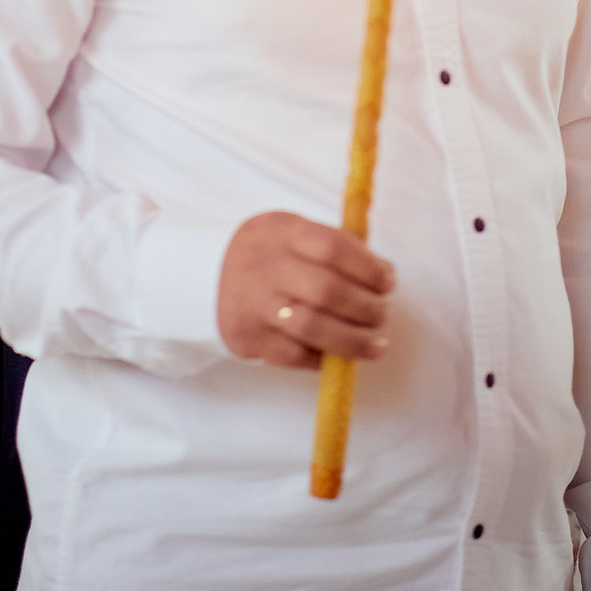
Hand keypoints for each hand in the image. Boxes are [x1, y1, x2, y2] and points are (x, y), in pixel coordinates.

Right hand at [217, 211, 395, 369]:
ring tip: (376, 344)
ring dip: (354, 341)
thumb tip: (382, 274)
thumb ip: (333, 246)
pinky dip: (324, 358)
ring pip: (313, 328)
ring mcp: (255, 305)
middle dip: (366, 308)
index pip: (333, 247)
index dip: (368, 267)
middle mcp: (265, 267)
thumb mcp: (292, 233)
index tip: (387, 281)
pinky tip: (339, 355)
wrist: (203, 276)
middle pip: (327, 290)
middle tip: (382, 315)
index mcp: (281, 232)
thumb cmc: (267, 255)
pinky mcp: (248, 338)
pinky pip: (296, 355)